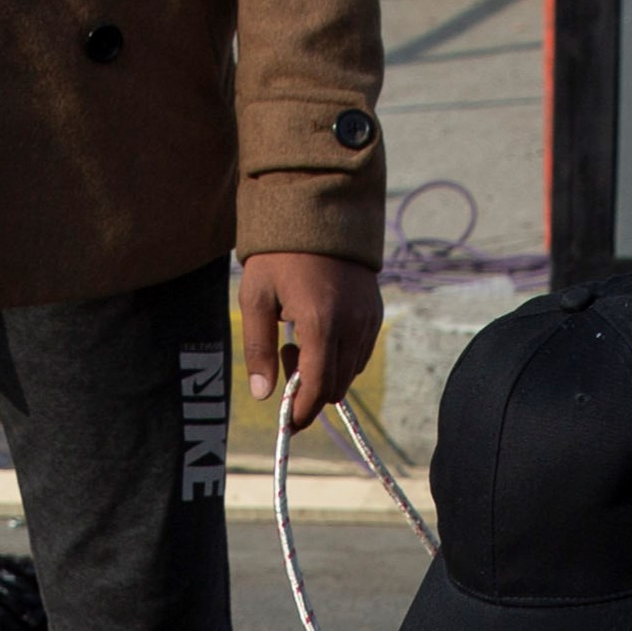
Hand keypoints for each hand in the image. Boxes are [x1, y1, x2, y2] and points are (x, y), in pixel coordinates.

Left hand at [237, 253, 382, 432]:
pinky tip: (319, 331)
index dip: (302, 412)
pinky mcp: (376, 311)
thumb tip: (263, 395)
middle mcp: (352, 324)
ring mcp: (368, 319)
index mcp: (321, 323)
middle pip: (336, 387)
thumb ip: (258, 349)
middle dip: (309, 390)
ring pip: (350, 372)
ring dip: (324, 373)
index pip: (318, 389)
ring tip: (299, 339)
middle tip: (284, 357)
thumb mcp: (255, 298)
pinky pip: (361, 352)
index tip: (286, 420)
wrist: (318, 210)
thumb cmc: (278, 253)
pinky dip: (340, 357)